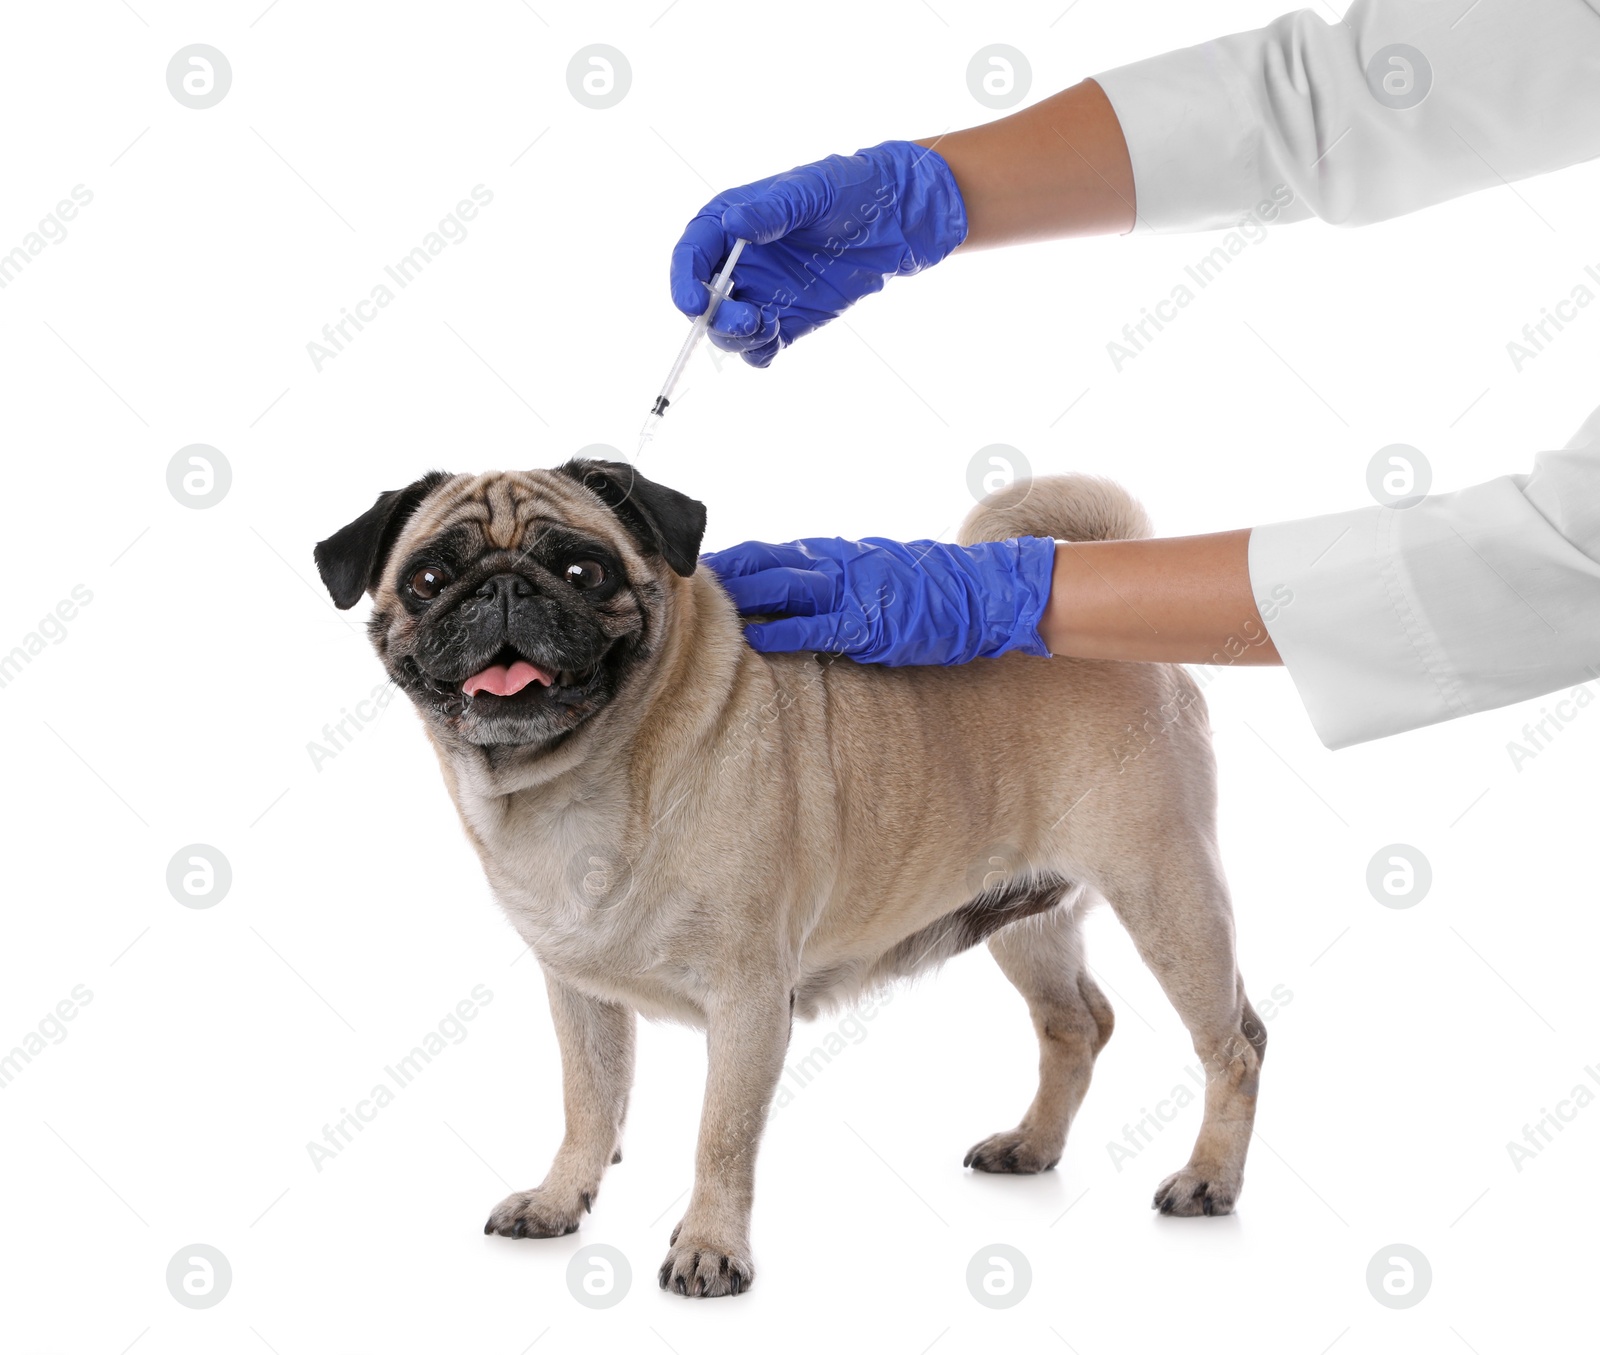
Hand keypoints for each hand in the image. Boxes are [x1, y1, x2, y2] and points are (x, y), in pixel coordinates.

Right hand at [669, 141, 966, 367]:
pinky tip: (777, 337)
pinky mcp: (787, 318)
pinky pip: (760, 346)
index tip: (694, 303)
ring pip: (728, 331)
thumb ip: (772, 210)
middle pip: (705, 301)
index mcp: (731, 224)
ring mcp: (762, 293)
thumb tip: (734, 222)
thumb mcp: (809, 191)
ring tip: (768, 326)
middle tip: (747, 319)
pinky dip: (760, 351)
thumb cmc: (849, 189)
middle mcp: (739, 263)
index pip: (692, 255)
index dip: (685, 280)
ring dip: (737, 338)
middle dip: (715, 317)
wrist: (893, 217)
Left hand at [700, 536, 1056, 666]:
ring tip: (696, 611)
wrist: (982, 591)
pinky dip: (785, 629)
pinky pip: (819, 625)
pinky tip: (755, 637)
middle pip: (760, 564)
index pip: (764, 553)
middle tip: (670, 584)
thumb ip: (826, 578)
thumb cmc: (925, 587)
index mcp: (830, 555)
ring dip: (738, 598)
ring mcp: (850, 592)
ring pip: (781, 587)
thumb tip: (782, 590)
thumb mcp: (868, 571)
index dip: (725, 562)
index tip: (685, 569)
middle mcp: (833, 565)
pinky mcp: (869, 623)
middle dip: (716, 577)